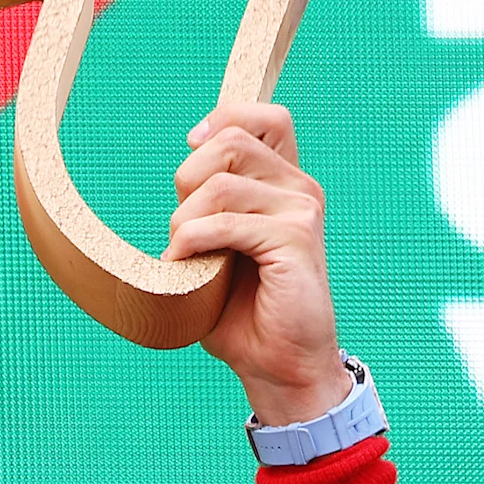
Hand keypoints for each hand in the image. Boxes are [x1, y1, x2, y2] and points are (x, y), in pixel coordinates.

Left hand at [164, 101, 351, 425]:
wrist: (278, 365)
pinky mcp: (295, 240)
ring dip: (185, 221)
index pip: (265, 118)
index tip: (193, 150)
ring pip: (221, 184)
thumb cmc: (244, 311)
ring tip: (183, 255)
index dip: (223, 120)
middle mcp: (299, 189)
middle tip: (182, 229)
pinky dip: (193, 243)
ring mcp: (301, 211)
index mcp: (285, 184)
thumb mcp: (221, 243)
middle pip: (230, 143)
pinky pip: (226, 223)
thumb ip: (211, 202)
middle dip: (188, 180)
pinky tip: (186, 264)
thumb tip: (187, 160)